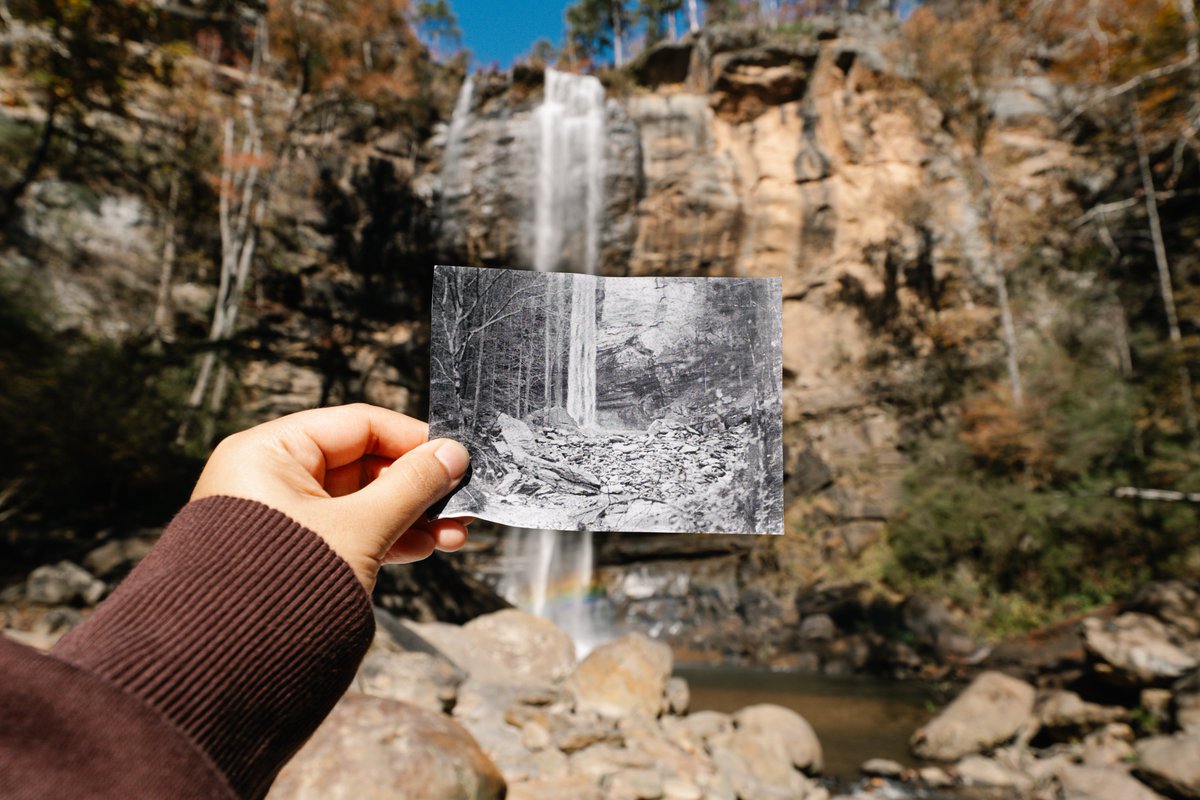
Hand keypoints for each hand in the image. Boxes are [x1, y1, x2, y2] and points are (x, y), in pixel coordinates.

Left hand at [191, 404, 470, 591]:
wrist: (230, 667)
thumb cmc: (283, 584)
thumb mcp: (361, 526)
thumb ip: (411, 486)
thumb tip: (453, 455)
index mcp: (270, 452)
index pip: (357, 425)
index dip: (411, 438)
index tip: (455, 455)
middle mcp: (272, 478)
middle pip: (364, 464)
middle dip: (418, 485)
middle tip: (463, 500)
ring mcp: (284, 518)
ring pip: (363, 502)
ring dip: (413, 515)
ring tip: (456, 532)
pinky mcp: (296, 553)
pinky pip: (352, 531)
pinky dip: (390, 536)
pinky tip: (429, 546)